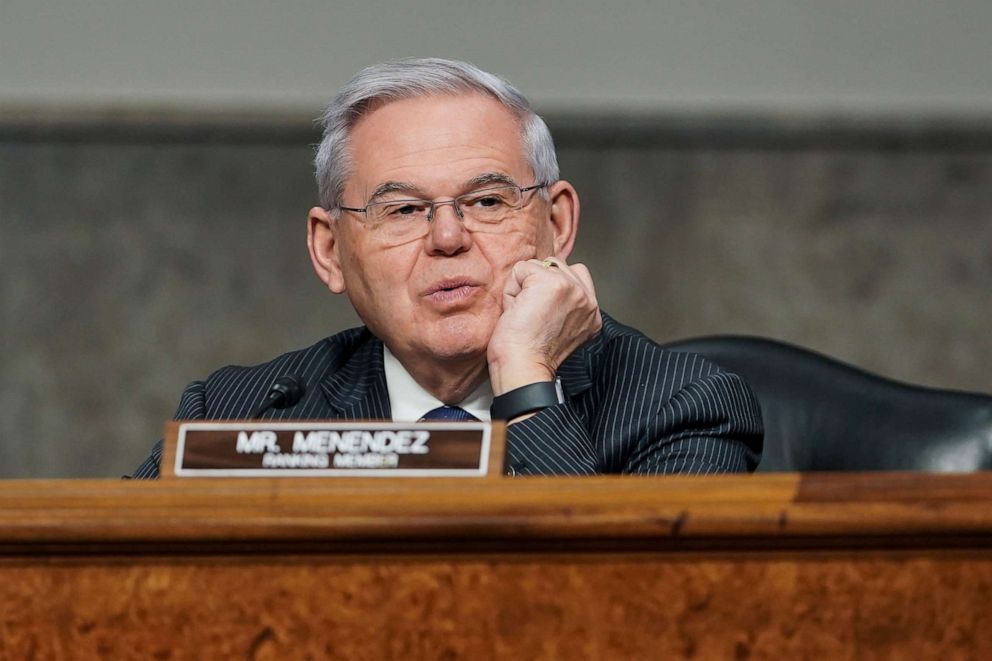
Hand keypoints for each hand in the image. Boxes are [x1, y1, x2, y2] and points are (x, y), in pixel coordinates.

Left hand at [487, 257, 601, 394]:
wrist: (523, 367)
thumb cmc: (531, 356)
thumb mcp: (559, 330)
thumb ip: (563, 305)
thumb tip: (542, 285)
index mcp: (592, 314)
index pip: (576, 275)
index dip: (552, 285)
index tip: (542, 312)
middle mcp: (587, 300)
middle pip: (556, 266)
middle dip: (537, 285)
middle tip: (532, 315)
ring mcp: (571, 289)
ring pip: (538, 266)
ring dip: (524, 287)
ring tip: (525, 313)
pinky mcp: (551, 283)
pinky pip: (521, 269)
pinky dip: (512, 289)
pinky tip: (517, 310)